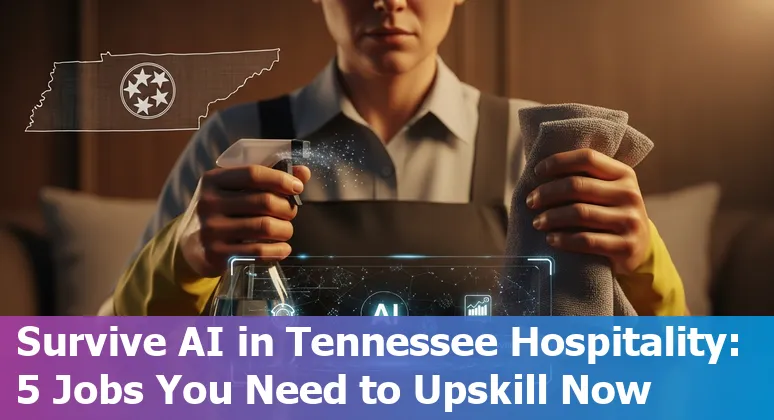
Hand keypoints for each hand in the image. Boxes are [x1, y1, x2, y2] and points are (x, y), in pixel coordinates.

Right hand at [181, 165, 311, 276]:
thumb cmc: (222, 212)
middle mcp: (209, 203)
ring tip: (285, 230)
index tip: (297, 187)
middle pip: (264, 201)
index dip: (281, 179)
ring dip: (285, 230)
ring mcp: (211, 230)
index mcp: (213, 180)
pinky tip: (282, 248)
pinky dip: (279, 250)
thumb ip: (268, 179)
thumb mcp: (235, 190)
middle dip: (287, 208)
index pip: (254, 174)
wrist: (191, 245)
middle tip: (290, 213)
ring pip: (266, 227)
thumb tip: (303, 172)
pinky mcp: (217, 255)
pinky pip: (259, 252)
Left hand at [527, 149, 650, 273]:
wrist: (640, 249)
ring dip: (551, 217)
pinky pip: (587, 240)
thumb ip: (585, 179)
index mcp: (624, 174)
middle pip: (578, 185)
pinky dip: (564, 239)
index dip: (559, 161)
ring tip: (537, 222)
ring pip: (580, 213)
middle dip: (547, 192)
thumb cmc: (611, 214)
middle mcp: (630, 194)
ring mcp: (630, 221)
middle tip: (531, 201)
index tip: (537, 172)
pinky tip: (551, 239)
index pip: (588, 158)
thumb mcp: (608, 192)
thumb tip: (540, 173)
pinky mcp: (626, 246)